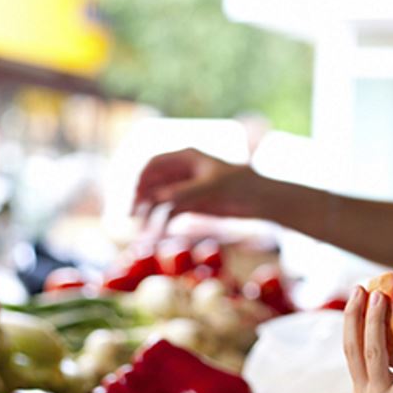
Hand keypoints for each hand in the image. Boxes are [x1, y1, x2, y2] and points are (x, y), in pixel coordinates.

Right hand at [133, 147, 258, 220]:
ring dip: (149, 214)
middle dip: (141, 199)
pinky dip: (163, 223)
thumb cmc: (241, 184)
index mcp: (186, 157)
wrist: (261, 200)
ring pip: (158, 200)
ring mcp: (184, 188)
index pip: (154, 164)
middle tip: (132, 217)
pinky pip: (170, 213)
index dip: (141, 178)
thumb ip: (186, 191)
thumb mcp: (213, 187)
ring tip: (144, 232)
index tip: (135, 196)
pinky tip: (160, 235)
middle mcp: (181, 171)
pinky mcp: (190, 204)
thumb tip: (158, 197)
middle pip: (152, 182)